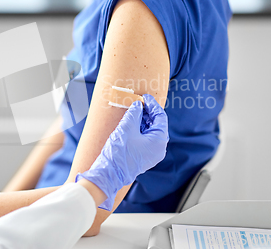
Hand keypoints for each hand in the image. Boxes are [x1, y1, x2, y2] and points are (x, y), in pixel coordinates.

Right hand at [76, 94, 168, 210]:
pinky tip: (132, 122)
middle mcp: (159, 148)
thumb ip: (134, 113)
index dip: (152, 105)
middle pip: (157, 124)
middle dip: (148, 112)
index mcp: (159, 140)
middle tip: (138, 102)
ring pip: (151, 132)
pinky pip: (146, 139)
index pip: (160, 117)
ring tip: (134, 111)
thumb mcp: (127, 127)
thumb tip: (138, 105)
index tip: (144, 97)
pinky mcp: (145, 157)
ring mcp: (152, 154)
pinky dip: (141, 130)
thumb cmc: (119, 151)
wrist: (109, 173)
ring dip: (143, 121)